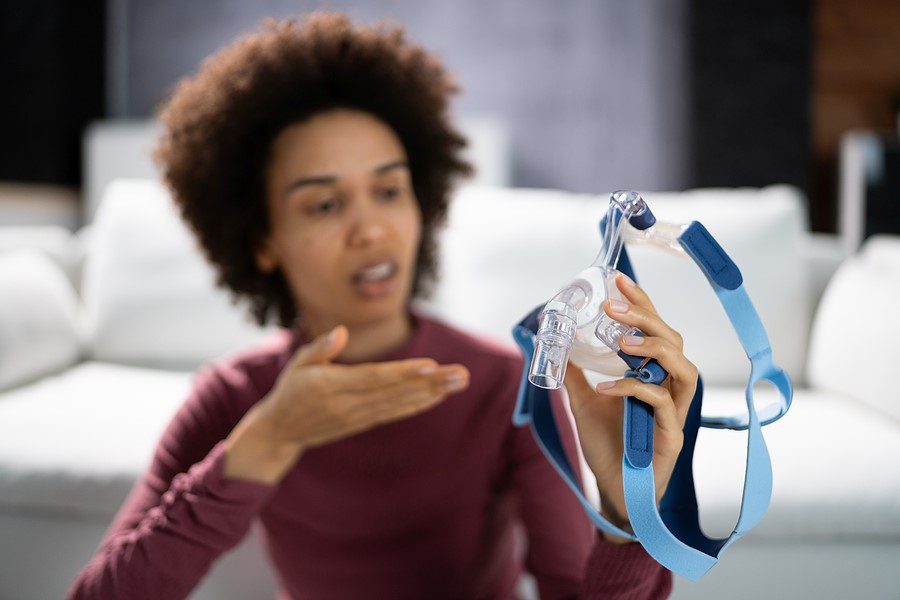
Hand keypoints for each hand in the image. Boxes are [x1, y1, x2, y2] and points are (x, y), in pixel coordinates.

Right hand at [224, 325, 469, 482]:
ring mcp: (359, 416)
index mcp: (331, 386)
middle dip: (432, 382)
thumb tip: (342, 332)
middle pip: (396, 391)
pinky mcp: (364, 423)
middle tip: (462, 374)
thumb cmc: (290, 390)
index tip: (431, 365)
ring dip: (433, 393)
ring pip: (401, 403)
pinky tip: (439, 395)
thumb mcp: (297, 364)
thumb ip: (320, 348)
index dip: (403, 373)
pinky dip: (418, 404)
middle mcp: (349, 403)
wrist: (281, 432)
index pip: (374, 378)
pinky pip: (395, 412)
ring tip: (460, 382)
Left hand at [564, 273, 697, 541]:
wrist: (616, 491)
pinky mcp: (672, 438)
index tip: (618, 280)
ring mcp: (676, 413)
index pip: (655, 330)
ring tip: (621, 342)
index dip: (642, 303)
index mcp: (654, 375)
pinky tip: (606, 387)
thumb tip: (555, 343)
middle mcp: (671, 389)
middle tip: (613, 309)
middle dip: (646, 319)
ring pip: (685, 369)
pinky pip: (662, 405)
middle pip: (674, 341)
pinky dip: (634, 390)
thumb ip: (575, 374)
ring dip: (653, 349)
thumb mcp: (584, 402)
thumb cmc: (608, 446)